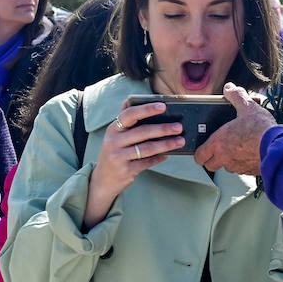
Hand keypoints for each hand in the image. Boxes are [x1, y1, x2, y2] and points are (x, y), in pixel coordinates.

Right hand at [83, 99, 184, 228]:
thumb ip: (124, 121)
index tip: (163, 106)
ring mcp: (118, 157)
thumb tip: (128, 100)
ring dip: (166, 144)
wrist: (102, 181)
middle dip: (163, 128)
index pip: (130, 115)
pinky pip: (147, 162)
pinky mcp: (126, 170)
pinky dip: (159, 158)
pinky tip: (168, 155)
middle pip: (142, 132)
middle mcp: (113, 142)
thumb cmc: (113, 154)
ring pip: (147, 148)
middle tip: (178, 127)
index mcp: (112, 130)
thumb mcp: (114, 137)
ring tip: (180, 141)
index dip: (147, 109)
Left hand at [195, 83, 276, 175]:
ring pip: (226, 168)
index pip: (199, 156)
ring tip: (237, 149)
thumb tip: (229, 88)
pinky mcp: (250, 171)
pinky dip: (243, 163)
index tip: (205, 148)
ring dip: (228, 161)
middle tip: (219, 150)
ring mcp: (237, 166)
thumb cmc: (261, 129)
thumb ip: (236, 96)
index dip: (200, 153)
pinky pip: (241, 170)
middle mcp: (225, 158)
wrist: (278, 146)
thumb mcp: (247, 106)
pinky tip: (250, 153)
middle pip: (210, 166)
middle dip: (212, 159)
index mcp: (218, 143)